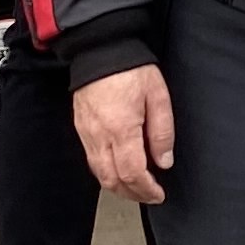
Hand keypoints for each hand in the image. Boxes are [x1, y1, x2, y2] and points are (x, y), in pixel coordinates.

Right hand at [73, 64, 176, 202]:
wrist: (100, 48)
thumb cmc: (131, 68)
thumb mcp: (158, 96)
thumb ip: (162, 132)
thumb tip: (164, 161)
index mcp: (121, 129)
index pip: (132, 173)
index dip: (146, 190)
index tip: (158, 194)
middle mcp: (100, 136)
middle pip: (112, 180)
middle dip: (132, 194)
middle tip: (149, 195)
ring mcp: (86, 133)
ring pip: (99, 174)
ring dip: (118, 186)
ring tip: (136, 187)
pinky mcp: (80, 128)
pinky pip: (91, 160)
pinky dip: (105, 173)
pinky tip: (119, 169)